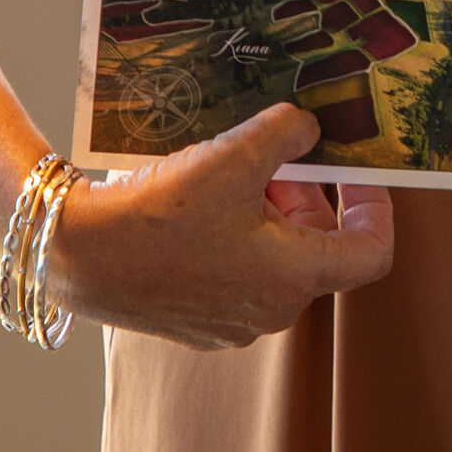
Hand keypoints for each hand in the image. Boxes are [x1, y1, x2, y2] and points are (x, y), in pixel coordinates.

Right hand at [45, 103, 395, 348]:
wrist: (75, 254)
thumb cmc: (157, 213)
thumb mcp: (232, 156)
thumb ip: (286, 135)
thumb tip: (308, 129)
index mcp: (294, 279)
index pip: (371, 252)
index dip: (376, 207)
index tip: (361, 173)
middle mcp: (269, 311)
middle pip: (317, 250)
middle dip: (306, 196)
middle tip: (279, 156)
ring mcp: (231, 322)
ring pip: (275, 259)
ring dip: (268, 212)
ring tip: (231, 170)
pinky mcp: (196, 320)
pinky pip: (236, 272)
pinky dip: (235, 234)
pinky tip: (199, 199)